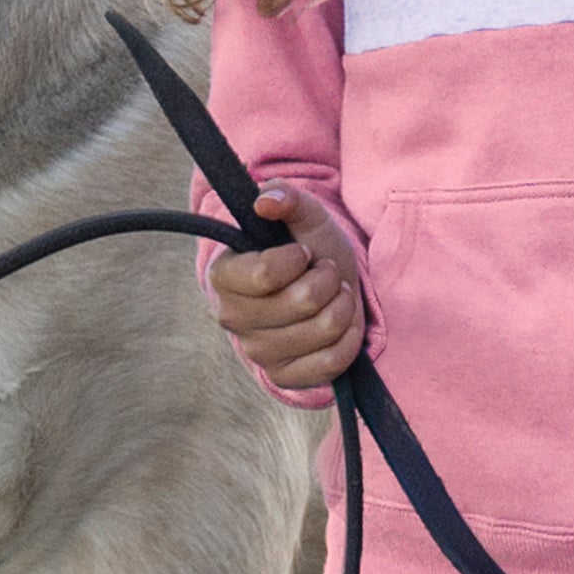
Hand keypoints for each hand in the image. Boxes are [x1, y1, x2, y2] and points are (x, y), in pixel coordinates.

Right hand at [207, 180, 365, 390]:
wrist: (326, 284)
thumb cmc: (309, 247)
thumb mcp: (303, 215)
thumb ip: (285, 197)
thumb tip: (265, 200)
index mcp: (225, 276)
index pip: (265, 274)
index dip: (297, 259)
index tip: (302, 252)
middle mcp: (232, 318)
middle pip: (303, 301)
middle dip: (328, 279)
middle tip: (325, 273)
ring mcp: (258, 352)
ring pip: (323, 330)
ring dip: (342, 305)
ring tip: (335, 295)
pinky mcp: (285, 376)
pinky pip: (331, 362)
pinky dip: (349, 338)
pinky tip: (341, 324)